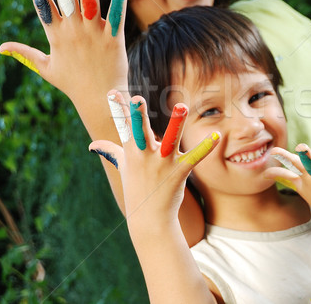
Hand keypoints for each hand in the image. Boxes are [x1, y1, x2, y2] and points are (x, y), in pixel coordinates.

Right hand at [0, 0, 128, 105]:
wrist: (100, 100)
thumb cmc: (73, 84)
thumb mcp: (46, 68)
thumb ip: (25, 54)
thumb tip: (2, 48)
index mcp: (56, 36)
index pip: (44, 5)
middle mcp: (73, 32)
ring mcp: (93, 34)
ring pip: (89, 0)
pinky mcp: (113, 39)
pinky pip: (116, 14)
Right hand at [89, 90, 219, 237]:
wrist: (149, 219)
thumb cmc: (136, 188)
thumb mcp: (123, 167)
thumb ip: (111, 151)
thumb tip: (93, 145)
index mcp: (132, 151)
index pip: (123, 126)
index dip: (118, 109)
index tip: (112, 91)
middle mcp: (145, 156)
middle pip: (140, 132)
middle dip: (138, 116)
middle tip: (138, 98)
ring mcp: (162, 164)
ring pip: (170, 140)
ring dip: (176, 123)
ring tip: (182, 106)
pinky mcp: (179, 172)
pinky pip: (194, 157)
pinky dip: (206, 147)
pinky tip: (217, 135)